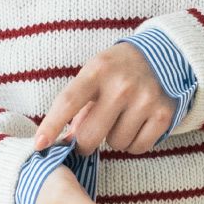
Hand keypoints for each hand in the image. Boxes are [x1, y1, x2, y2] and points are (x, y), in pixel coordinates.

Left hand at [33, 43, 174, 155]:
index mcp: (98, 70)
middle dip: (85, 142)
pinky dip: (133, 143)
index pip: (68, 102)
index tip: (39, 145)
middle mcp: (122, 85)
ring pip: (115, 144)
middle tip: (88, 136)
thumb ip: (78, 106)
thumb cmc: (117, 70)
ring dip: (114, 138)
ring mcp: (145, 100)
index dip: (51, 126)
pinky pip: (138, 148)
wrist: (163, 55)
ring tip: (121, 118)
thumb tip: (67, 140)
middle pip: (90, 135)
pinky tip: (136, 124)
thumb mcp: (94, 75)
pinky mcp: (164, 114)